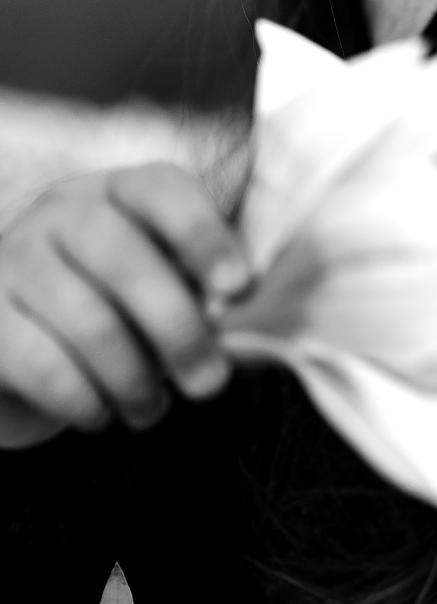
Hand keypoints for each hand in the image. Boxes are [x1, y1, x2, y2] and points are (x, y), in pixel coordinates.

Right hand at [0, 162, 247, 447]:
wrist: (19, 358)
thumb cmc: (113, 322)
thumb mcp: (162, 295)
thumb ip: (203, 296)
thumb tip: (245, 322)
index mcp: (115, 195)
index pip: (159, 189)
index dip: (203, 235)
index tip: (238, 288)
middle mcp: (58, 213)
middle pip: (123, 257)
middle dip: (178, 328)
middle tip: (209, 383)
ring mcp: (12, 259)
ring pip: (88, 320)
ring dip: (134, 380)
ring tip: (149, 409)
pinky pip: (45, 365)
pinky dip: (86, 402)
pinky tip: (100, 413)